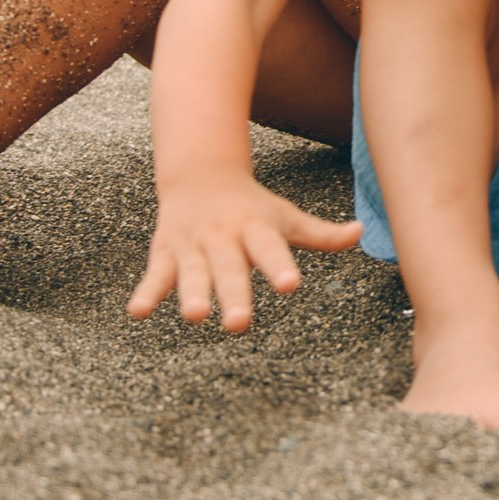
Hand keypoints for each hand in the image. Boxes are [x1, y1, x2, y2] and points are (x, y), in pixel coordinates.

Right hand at [130, 173, 360, 332]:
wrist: (201, 176)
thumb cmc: (253, 207)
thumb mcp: (287, 217)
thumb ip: (320, 234)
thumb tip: (360, 233)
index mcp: (256, 229)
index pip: (271, 248)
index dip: (280, 266)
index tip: (290, 286)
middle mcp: (224, 237)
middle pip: (230, 268)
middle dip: (234, 294)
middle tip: (240, 324)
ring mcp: (193, 245)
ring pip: (193, 273)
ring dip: (191, 294)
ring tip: (195, 316)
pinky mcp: (166, 253)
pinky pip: (155, 275)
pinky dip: (146, 293)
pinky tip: (138, 312)